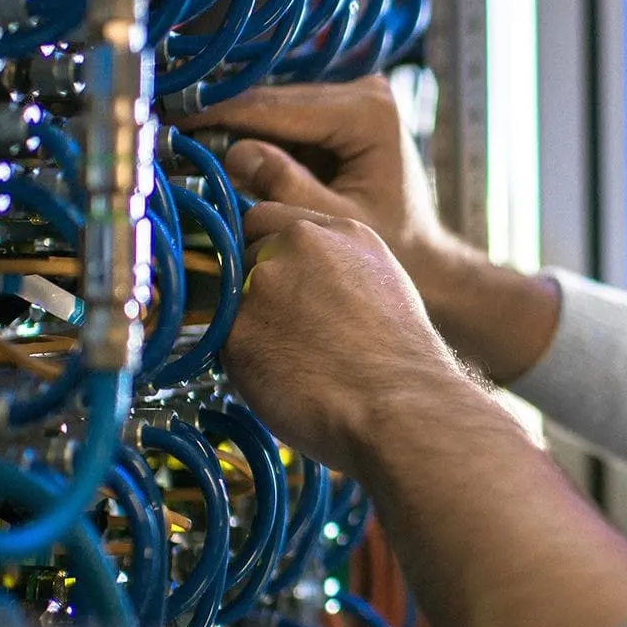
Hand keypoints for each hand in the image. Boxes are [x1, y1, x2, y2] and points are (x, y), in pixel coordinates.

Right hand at [180, 76, 452, 277]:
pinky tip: (213, 146)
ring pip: (274, 106)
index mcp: (370, 111)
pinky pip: (284, 118)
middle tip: (163, 130)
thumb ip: (288, 188)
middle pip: (274, 101)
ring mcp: (353, 96)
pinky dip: (254, 134)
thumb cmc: (394, 244)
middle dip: (220, 118)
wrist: (426, 253)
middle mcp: (365, 91)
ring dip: (232, 124)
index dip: (222, 114)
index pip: (280, 107)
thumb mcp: (335, 221)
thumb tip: (234, 153)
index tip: (173, 121)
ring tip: (179, 139)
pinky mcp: (340, 109)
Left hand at [223, 201, 473, 466]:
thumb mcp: (383, 288)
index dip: (266, 252)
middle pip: (245, 256)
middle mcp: (298, 244)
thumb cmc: (403, 364)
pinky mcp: (238, 329)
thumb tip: (301, 284)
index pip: (268, 219)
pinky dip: (244, 364)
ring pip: (232, 301)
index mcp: (341, 230)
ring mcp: (264, 283)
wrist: (401, 407)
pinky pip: (224, 343)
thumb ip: (336, 269)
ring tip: (293, 362)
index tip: (277, 282)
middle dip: (256, 288)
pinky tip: (283, 381)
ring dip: (249, 325)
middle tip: (289, 332)